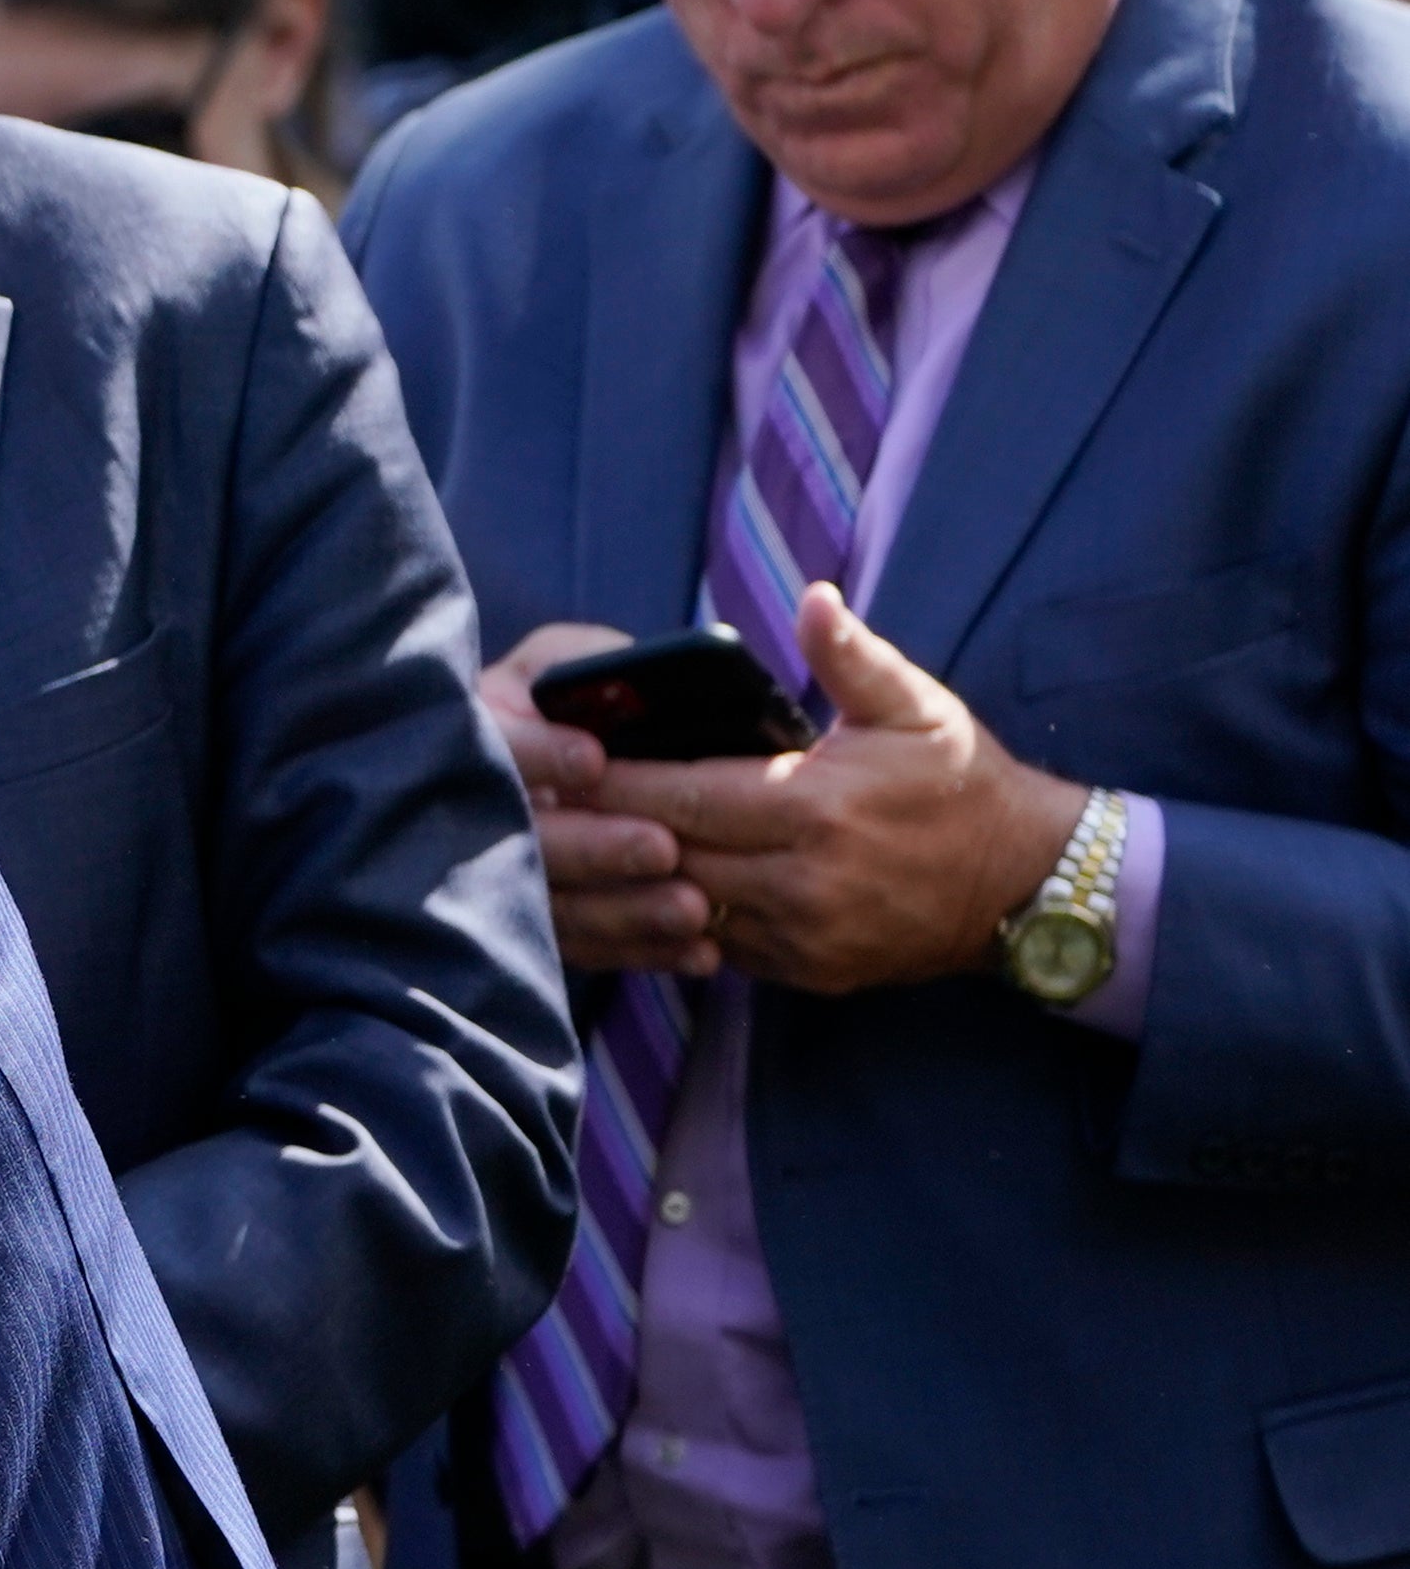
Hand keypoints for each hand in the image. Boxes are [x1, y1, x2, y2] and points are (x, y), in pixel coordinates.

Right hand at [484, 621, 713, 978]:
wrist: (562, 762)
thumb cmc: (576, 697)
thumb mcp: (572, 658)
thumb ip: (597, 664)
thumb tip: (636, 678)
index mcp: (484, 730)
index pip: (497, 745)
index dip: (541, 755)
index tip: (593, 759)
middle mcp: (479, 808)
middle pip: (528, 839)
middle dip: (596, 845)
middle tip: (663, 847)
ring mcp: (503, 877)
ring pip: (557, 905)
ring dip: (625, 910)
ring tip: (693, 909)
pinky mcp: (542, 925)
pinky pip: (589, 948)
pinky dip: (644, 951)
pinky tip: (698, 951)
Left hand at [595, 588, 1082, 996]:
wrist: (1024, 881)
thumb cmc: (959, 781)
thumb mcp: (915, 705)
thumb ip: (851, 656)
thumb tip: (812, 596)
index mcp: (815, 808)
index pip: (681, 796)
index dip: (613, 782)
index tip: (558, 761)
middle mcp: (802, 881)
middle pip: (666, 856)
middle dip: (603, 831)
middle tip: (544, 802)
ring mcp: (802, 936)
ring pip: (682, 909)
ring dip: (633, 879)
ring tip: (578, 844)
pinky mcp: (805, 973)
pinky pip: (715, 946)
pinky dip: (676, 918)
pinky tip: (640, 888)